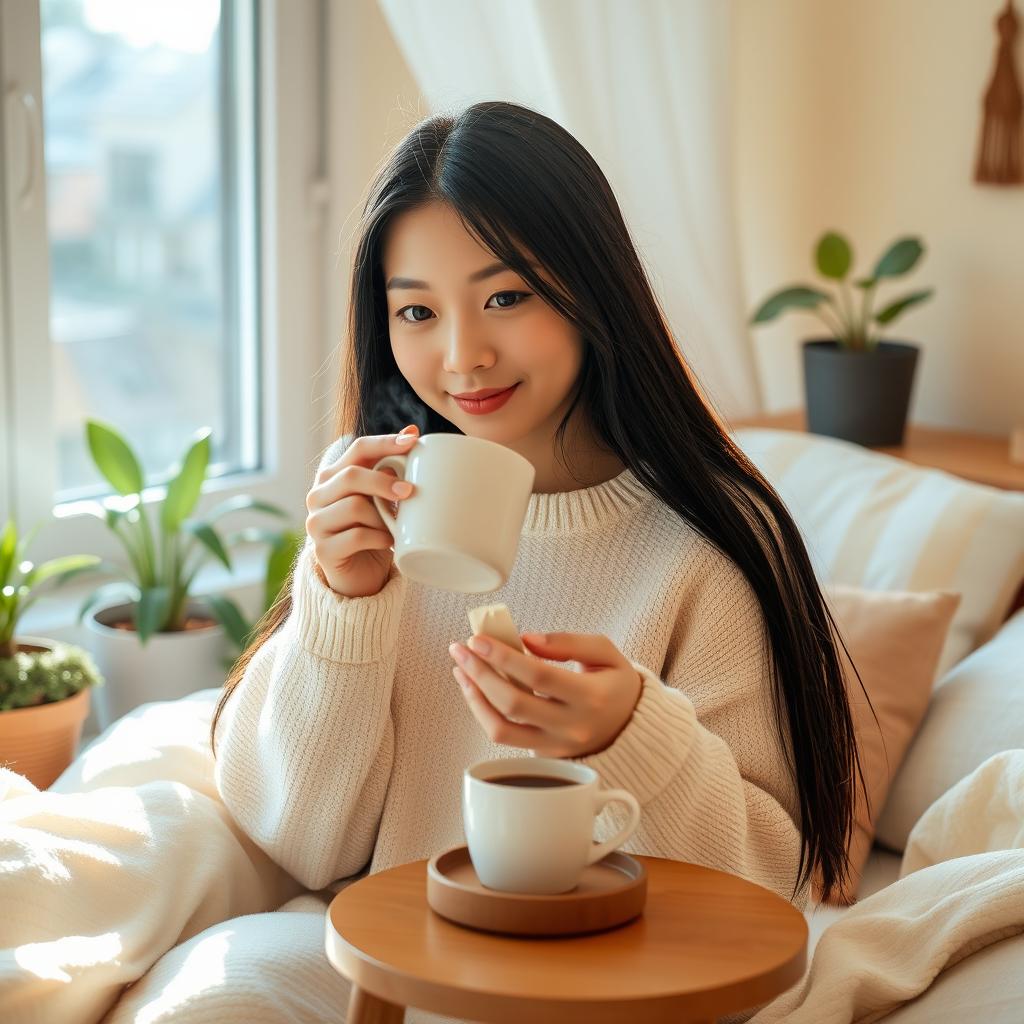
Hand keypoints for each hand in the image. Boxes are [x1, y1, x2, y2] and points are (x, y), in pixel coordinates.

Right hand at [304, 425, 419, 597]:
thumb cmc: (374, 530)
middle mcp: (318, 496)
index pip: (358, 448)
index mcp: (333, 476)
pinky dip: (379, 538)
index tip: (412, 441)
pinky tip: (388, 542)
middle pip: (351, 476)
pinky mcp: (322, 550)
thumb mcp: (384, 498)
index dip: (385, 443)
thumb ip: (391, 469)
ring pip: (354, 507)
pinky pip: (356, 537)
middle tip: (409, 491)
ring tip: (396, 527)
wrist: (359, 575)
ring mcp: (316, 523)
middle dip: (383, 482)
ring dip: (382, 518)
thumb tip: (412, 430)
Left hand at [448, 631, 643, 757]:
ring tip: (461, 668)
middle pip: (514, 703)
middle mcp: (572, 727)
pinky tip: (474, 687)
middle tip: (461, 648)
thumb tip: (527, 639)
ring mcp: (555, 746)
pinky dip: (483, 711)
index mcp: (592, 697)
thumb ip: (568, 642)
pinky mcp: (542, 754)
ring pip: (502, 729)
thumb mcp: (605, 653)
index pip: (539, 676)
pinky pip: (505, 736)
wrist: (628, 727)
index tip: (479, 639)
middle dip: (481, 673)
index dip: (504, 657)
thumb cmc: (613, 683)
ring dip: (474, 696)